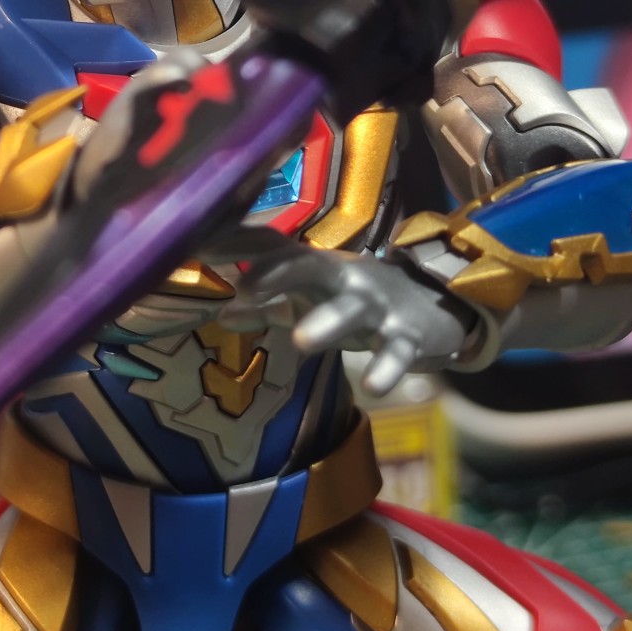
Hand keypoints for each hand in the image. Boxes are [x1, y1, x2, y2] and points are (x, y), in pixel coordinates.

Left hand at [227, 248, 474, 394]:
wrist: (435, 302)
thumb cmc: (355, 299)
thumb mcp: (311, 298)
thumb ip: (268, 304)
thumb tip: (221, 313)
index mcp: (313, 265)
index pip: (270, 246)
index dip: (235, 245)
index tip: (196, 247)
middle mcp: (342, 276)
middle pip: (308, 265)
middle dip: (277, 272)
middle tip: (244, 288)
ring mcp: (377, 304)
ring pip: (351, 308)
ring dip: (327, 321)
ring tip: (302, 341)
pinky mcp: (407, 334)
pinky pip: (397, 351)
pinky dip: (387, 367)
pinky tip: (374, 386)